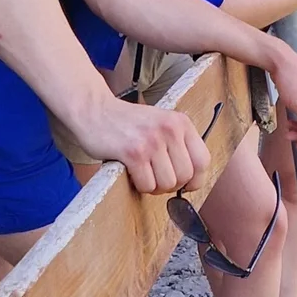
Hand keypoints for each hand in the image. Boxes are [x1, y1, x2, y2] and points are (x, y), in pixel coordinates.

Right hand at [60, 96, 205, 194]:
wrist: (94, 109)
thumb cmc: (127, 122)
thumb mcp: (160, 124)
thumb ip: (177, 145)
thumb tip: (191, 181)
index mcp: (181, 122)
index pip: (203, 161)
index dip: (195, 179)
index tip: (185, 184)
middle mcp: (170, 130)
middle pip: (185, 176)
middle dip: (170, 185)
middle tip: (155, 178)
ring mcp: (152, 140)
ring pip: (167, 184)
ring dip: (154, 187)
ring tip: (143, 175)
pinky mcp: (133, 152)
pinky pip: (147, 184)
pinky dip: (139, 186)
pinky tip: (131, 173)